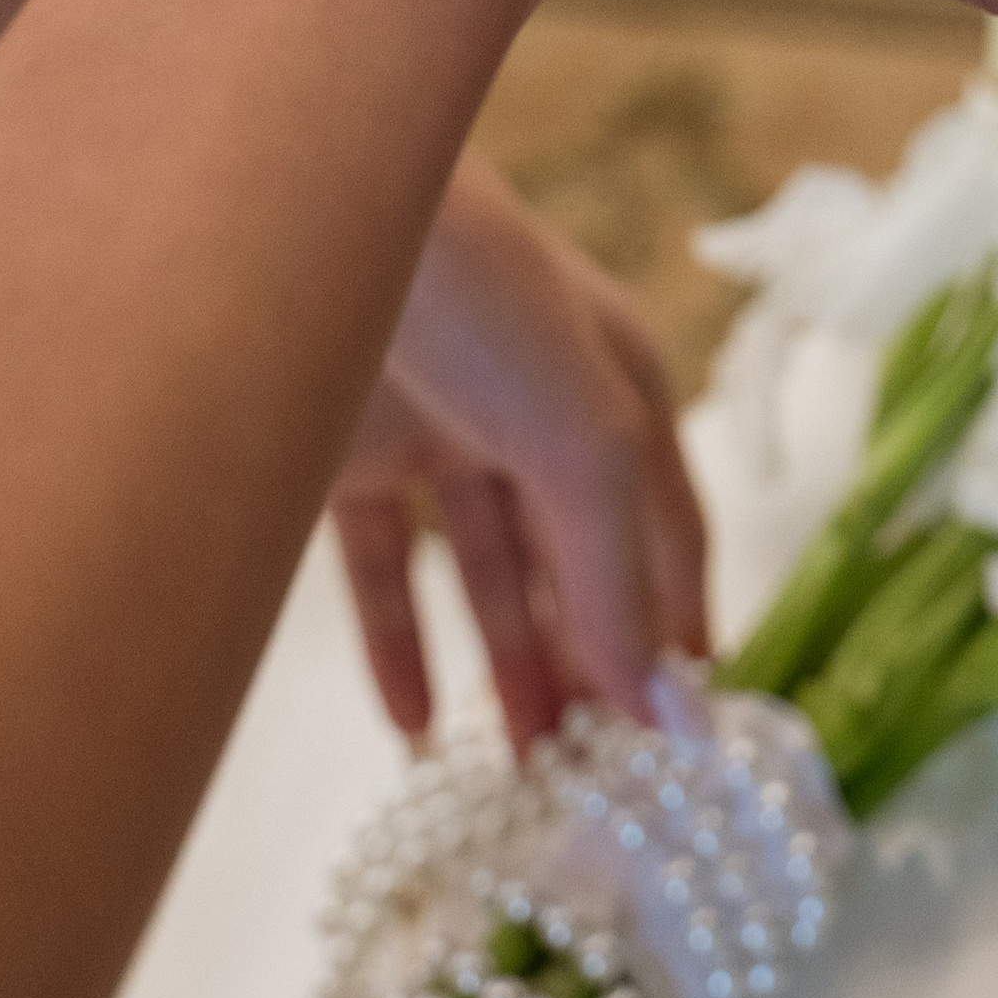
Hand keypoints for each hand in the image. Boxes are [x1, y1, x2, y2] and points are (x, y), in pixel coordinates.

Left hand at [334, 156, 706, 753]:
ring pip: (480, 575)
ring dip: (502, 668)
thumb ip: (620, 580)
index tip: (685, 742)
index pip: (669, 528)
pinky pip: (380, 572)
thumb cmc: (482, 299)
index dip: (678, 627)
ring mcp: (439, 430)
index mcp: (618, 385)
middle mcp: (535, 411)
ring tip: (515, 772)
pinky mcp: (347, 452)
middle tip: (590, 781)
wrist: (312, 216)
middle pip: (574, 560)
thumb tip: (673, 717)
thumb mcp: (584, 440)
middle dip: (586, 664)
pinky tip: (411, 727)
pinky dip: (398, 647)